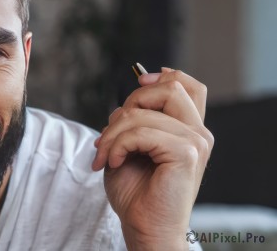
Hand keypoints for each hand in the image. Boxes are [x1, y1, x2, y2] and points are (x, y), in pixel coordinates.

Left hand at [91, 68, 213, 249]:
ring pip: (143, 113)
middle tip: (110, 135)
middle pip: (169, 88)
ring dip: (113, 133)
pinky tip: (113, 163)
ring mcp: (196, 142)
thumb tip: (124, 102)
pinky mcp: (186, 153)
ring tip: (105, 155)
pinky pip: (141, 132)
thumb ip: (132, 121)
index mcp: (187, 129)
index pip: (188, 85)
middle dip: (129, 104)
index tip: (138, 82)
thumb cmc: (135, 191)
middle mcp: (197, 133)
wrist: (143, 226)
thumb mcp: (128, 147)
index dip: (163, 75)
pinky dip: (118, 145)